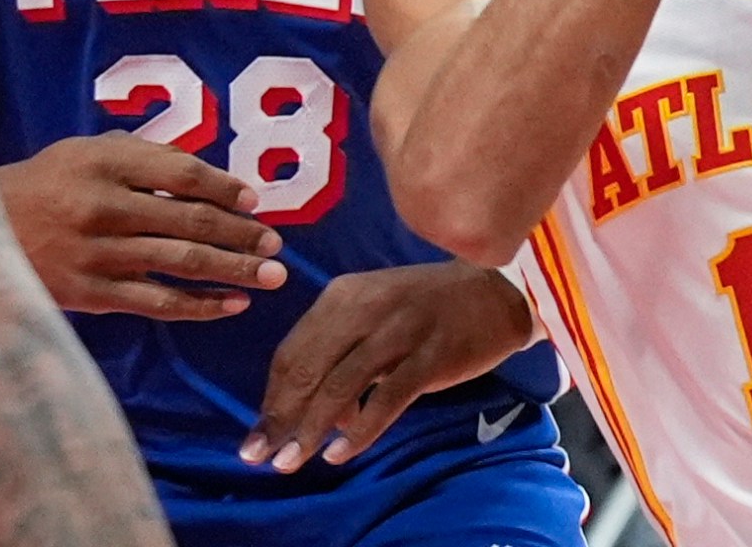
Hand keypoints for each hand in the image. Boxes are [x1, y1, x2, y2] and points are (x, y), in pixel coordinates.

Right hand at [0, 132, 286, 318]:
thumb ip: (142, 158)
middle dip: (242, 234)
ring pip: (181, 263)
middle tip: (277, 244)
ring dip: (234, 270)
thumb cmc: (46, 185)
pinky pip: (157, 303)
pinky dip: (200, 306)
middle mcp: (103, 206)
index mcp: (104, 161)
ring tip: (272, 276)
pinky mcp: (91, 294)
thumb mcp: (86, 153)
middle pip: (190, 220)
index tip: (255, 200)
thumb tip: (209, 179)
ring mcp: (97, 253)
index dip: (225, 187)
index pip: (182, 173)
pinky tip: (233, 305)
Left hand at [239, 262, 533, 471]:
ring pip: (340, 386)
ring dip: (310, 430)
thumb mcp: (372, 311)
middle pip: (307, 370)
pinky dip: (359, 431)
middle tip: (260, 455)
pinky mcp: (430, 356)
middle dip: (279, 418)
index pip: (292, 351)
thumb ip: (340, 351)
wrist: (493, 290)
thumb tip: (318, 415)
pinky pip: (386, 400)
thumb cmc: (425, 307)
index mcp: (343, 295)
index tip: (258, 431)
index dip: (271, 396)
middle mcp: (364, 308)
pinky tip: (340, 453)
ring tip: (292, 462)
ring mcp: (398, 331)